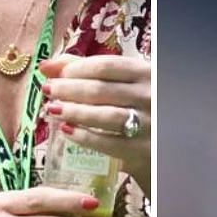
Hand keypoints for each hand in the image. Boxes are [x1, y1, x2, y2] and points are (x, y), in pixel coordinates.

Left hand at [40, 53, 151, 194]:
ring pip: (103, 115)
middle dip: (68, 89)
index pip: (106, 66)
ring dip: (73, 112)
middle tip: (48, 90)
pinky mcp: (142, 150)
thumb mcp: (128, 83)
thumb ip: (92, 71)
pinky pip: (108, 143)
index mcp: (146, 73)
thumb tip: (48, 66)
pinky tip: (67, 131)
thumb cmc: (143, 106)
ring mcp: (147, 124)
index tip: (55, 73)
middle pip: (100, 90)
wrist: (168, 144)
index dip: (75, 69)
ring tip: (52, 110)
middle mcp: (149, 96)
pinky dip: (84, 137)